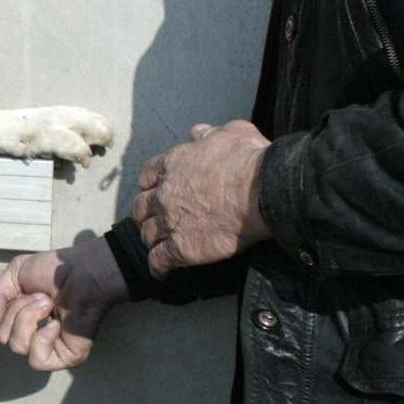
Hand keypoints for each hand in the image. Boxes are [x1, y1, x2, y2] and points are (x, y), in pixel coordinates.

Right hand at [0, 237, 128, 372]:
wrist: (82, 272)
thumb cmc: (53, 271)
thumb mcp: (13, 274)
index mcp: (21, 320)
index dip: (2, 310)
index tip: (21, 293)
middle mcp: (32, 336)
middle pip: (3, 337)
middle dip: (18, 310)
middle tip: (41, 296)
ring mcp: (49, 349)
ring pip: (17, 347)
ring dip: (30, 318)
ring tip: (49, 304)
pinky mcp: (65, 358)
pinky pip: (37, 360)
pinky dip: (42, 338)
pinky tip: (56, 324)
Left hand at [131, 121, 271, 277]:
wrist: (261, 191)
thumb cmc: (249, 160)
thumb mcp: (231, 133)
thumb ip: (209, 134)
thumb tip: (197, 132)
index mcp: (173, 165)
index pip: (147, 176)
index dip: (151, 185)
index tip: (156, 190)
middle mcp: (165, 194)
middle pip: (141, 207)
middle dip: (146, 214)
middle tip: (155, 219)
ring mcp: (170, 222)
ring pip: (148, 234)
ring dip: (152, 239)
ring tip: (159, 245)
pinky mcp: (180, 248)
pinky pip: (159, 260)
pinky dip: (158, 266)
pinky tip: (162, 270)